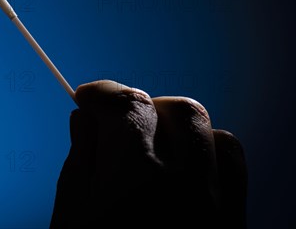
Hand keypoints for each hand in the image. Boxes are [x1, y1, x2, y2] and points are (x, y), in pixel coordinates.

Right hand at [50, 80, 246, 227]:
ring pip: (207, 129)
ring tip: (150, 145)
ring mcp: (218, 202)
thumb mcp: (72, 221)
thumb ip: (81, 162)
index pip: (126, 105)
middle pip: (172, 108)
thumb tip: (83, 119)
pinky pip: (233, 161)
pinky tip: (185, 165)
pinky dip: (208, 149)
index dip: (102, 93)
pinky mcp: (236, 220)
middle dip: (139, 106)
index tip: (85, 98)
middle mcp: (184, 182)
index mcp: (134, 178)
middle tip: (115, 125)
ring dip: (175, 125)